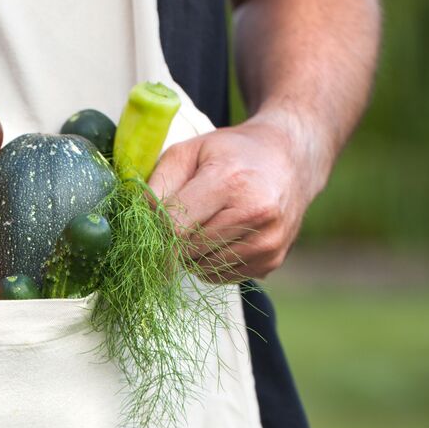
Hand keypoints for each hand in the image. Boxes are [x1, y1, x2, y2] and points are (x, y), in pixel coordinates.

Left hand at [147, 115, 327, 280]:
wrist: (290, 160)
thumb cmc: (232, 153)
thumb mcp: (189, 151)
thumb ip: (157, 184)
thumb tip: (137, 221)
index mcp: (230, 182)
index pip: (174, 228)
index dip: (155, 230)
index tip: (149, 223)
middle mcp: (255, 215)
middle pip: (187, 251)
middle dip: (172, 241)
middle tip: (177, 219)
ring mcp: (267, 242)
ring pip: (202, 268)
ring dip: (191, 254)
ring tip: (203, 223)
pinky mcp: (272, 261)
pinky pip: (222, 276)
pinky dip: (211, 262)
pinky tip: (221, 235)